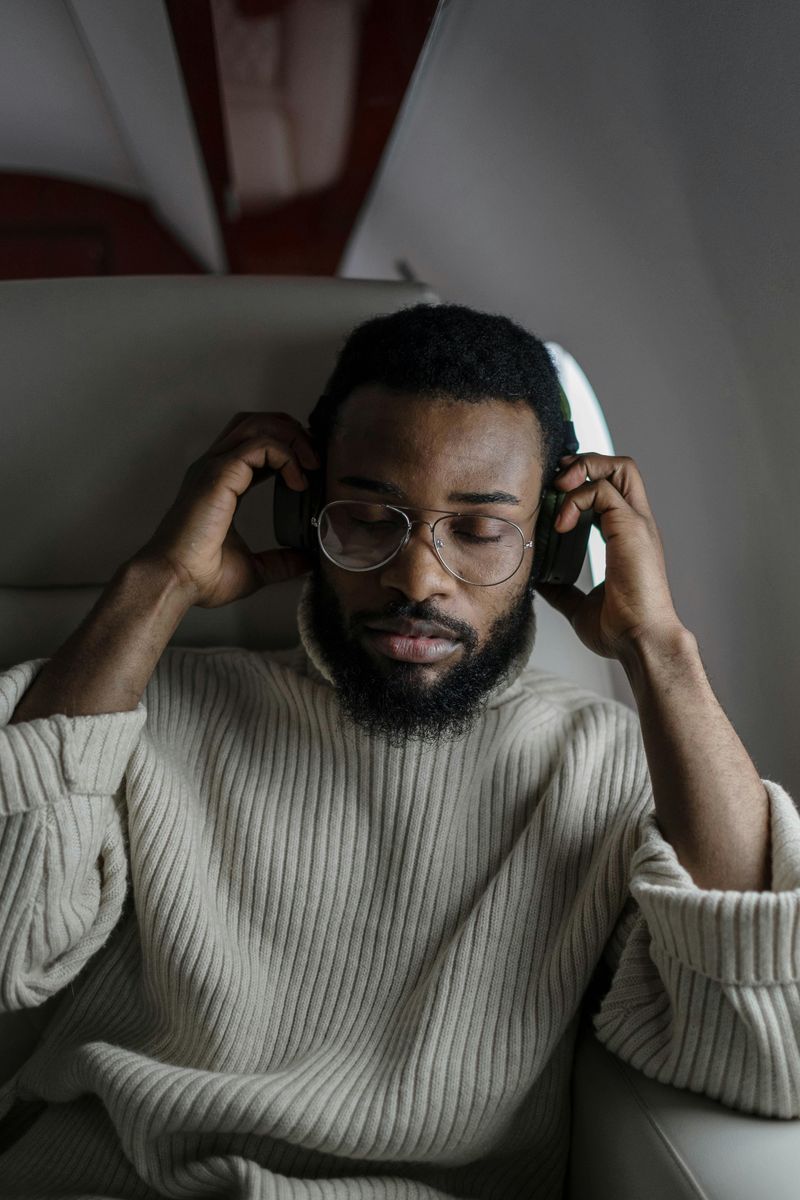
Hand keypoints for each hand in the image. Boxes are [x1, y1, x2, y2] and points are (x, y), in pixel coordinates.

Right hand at [134, 411, 318, 607]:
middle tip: (314, 459)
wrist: (174, 580)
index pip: (253, 444)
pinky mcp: (220, 474)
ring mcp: (215, 467)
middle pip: (254, 422)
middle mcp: (214, 468)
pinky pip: (261, 446)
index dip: (286, 447)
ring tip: (311, 463)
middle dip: (290, 431)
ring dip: (291, 436)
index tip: (310, 469)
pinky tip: (298, 480)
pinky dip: (286, 455)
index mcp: (220, 484)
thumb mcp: (253, 569)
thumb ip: (280, 562)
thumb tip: (306, 561)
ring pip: (257, 424)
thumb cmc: (200, 576)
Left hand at [535, 453, 686, 659]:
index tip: (555, 494)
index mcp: (628, 538)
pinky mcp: (631, 528)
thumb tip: (540, 583)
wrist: (641, 642)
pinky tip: (561, 524)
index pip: (613, 489)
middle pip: (621, 467)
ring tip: (558, 493)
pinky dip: (576, 498)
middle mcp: (637, 524)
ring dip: (582, 470)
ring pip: (619, 467)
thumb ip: (562, 590)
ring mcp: (637, 524)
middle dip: (585, 463)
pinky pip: (603, 490)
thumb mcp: (580, 605)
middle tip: (556, 484)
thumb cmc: (620, 630)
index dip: (584, 481)